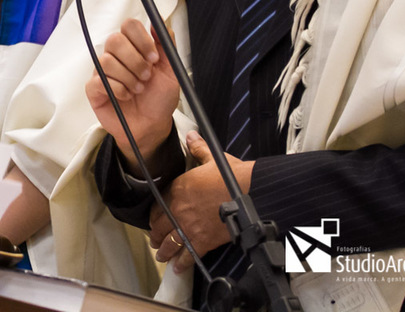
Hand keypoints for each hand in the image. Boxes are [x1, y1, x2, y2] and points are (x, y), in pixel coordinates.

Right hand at [85, 19, 179, 171]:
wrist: (152, 126)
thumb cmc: (159, 99)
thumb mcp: (171, 70)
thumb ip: (166, 45)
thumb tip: (159, 23)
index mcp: (134, 47)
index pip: (129, 26)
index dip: (141, 39)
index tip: (154, 57)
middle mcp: (116, 55)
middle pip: (115, 40)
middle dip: (135, 61)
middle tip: (146, 76)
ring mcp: (102, 71)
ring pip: (107, 60)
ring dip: (128, 78)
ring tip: (138, 90)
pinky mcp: (94, 88)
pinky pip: (100, 80)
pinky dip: (118, 90)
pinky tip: (126, 96)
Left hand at [149, 131, 253, 272]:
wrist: (251, 193)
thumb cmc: (233, 177)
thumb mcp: (212, 159)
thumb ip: (198, 149)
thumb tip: (192, 136)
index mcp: (178, 188)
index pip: (158, 203)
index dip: (154, 212)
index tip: (154, 217)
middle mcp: (179, 209)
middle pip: (159, 225)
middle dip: (155, 233)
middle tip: (154, 238)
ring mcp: (190, 227)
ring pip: (169, 242)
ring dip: (163, 250)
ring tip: (161, 254)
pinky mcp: (204, 241)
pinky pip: (188, 255)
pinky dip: (181, 263)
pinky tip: (177, 267)